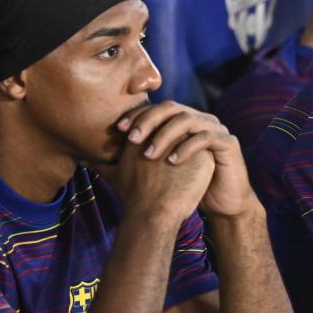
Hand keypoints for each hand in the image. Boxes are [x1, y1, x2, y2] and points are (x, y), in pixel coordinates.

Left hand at [113, 102, 258, 218]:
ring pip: (188, 119)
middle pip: (171, 107)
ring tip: (149, 155)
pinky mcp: (228, 142)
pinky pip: (206, 137)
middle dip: (149, 120)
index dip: (137, 116)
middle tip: (132, 139)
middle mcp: (199, 120)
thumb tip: (83, 157)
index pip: (157, 109)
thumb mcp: (153, 172)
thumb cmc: (188, 188)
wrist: (222, 204)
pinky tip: (172, 161)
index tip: (118, 130)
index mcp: (182, 123)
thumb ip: (123, 162)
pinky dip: (187, 147)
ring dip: (165, 134)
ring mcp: (216, 128)